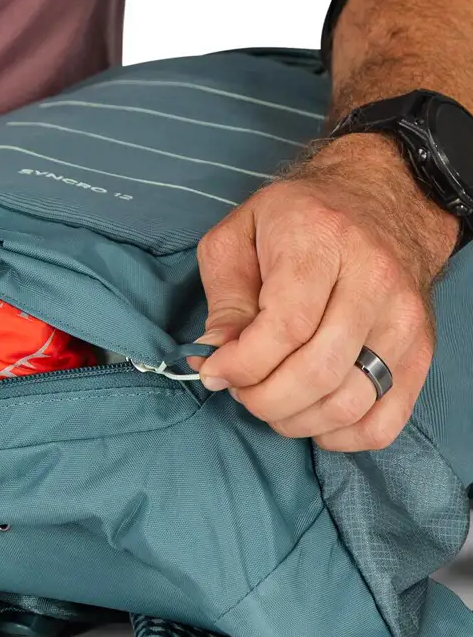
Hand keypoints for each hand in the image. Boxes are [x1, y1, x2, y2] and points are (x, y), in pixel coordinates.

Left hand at [193, 134, 457, 451]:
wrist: (381, 201)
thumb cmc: (300, 218)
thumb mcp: (240, 234)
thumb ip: (225, 296)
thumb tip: (217, 355)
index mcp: (323, 241)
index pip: (286, 327)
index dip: (243, 363)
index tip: (216, 371)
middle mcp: (374, 281)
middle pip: (318, 371)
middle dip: (263, 397)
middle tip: (240, 389)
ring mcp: (404, 321)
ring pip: (350, 403)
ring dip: (296, 419)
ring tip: (269, 400)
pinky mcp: (421, 353)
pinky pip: (385, 421)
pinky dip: (341, 435)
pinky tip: (311, 415)